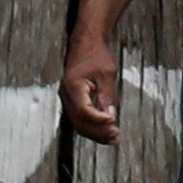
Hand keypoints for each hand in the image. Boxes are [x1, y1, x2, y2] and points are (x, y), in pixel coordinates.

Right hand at [62, 35, 120, 150]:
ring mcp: (67, 99)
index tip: (113, 123)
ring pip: (79, 124)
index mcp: (73, 86)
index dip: (98, 120)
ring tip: (113, 137)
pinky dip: (93, 126)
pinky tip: (105, 130)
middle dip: (98, 132)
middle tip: (116, 137)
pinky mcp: (72, 101)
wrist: (85, 44)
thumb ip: (107, 96)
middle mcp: (67, 95)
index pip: (84, 111)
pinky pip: (80, 118)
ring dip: (96, 133)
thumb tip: (110, 118)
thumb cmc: (95, 55)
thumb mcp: (107, 74)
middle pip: (80, 122)